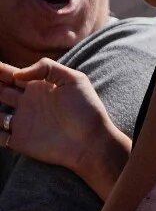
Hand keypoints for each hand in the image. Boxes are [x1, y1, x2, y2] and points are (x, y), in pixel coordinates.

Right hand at [0, 58, 129, 196]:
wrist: (91, 142)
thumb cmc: (86, 109)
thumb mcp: (74, 79)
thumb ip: (47, 68)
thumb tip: (17, 74)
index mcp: (38, 86)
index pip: (12, 75)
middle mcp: (27, 103)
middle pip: (0, 91)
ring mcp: (22, 122)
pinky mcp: (19, 141)